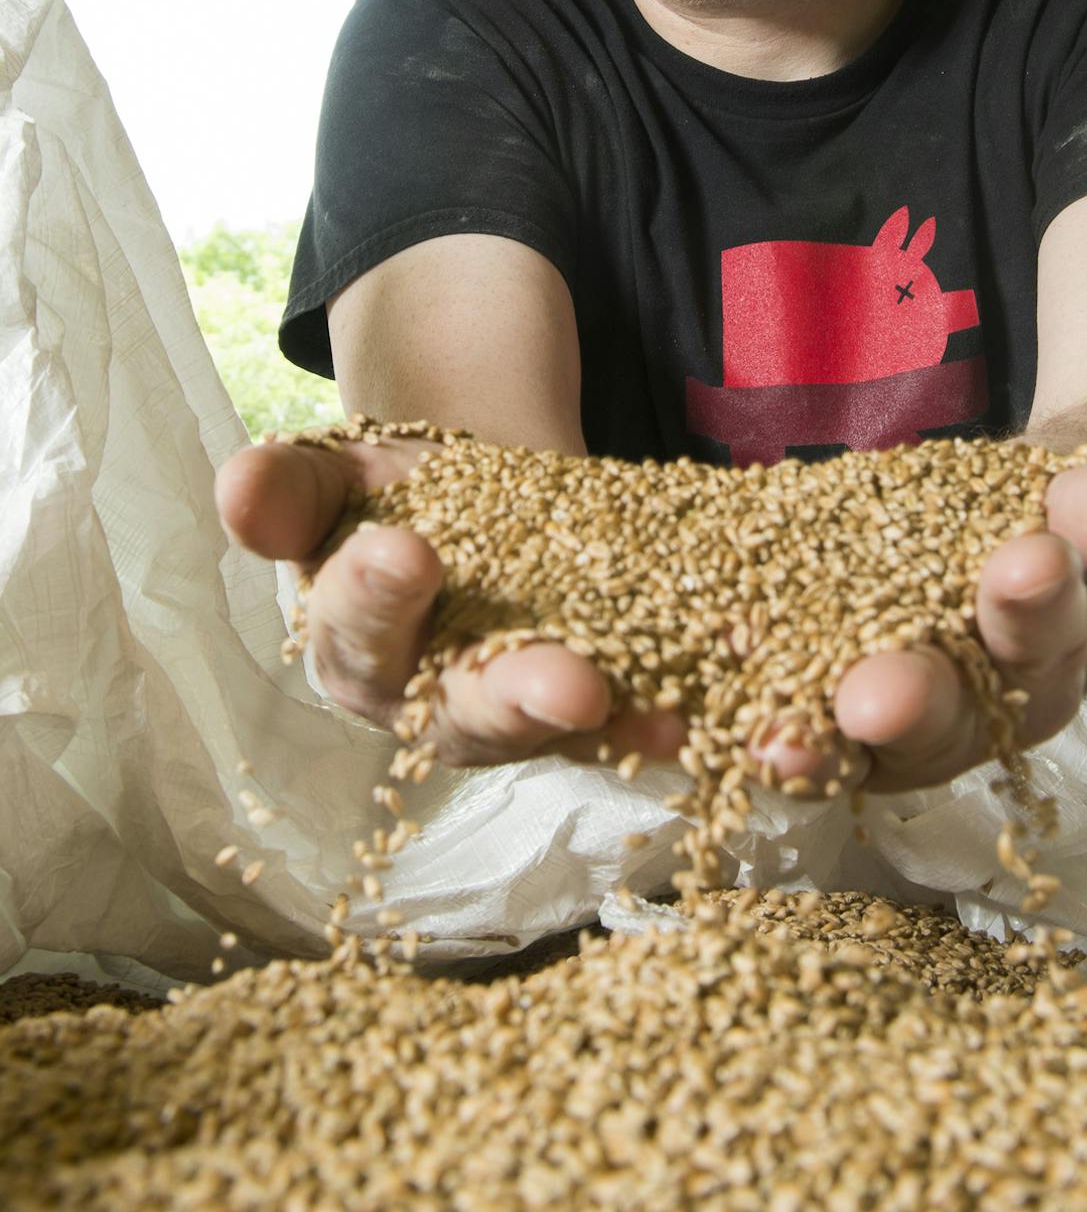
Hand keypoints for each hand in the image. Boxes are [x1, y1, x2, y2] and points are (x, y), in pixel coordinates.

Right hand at [214, 438, 686, 770]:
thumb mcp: (330, 478)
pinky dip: (684, 719)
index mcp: (357, 653)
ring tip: (664, 718)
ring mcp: (531, 715)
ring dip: (624, 728)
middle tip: (568, 684)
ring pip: (569, 732)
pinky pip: (647, 718)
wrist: (476, 500)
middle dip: (519, 699)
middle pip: (474, 715)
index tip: (404, 550)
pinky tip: (723, 719)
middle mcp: (442, 705)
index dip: (376, 599)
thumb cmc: (380, 501)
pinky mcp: (607, 703)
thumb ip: (285, 491)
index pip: (359, 637)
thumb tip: (238, 490)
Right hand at [753, 461, 1086, 792]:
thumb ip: (741, 620)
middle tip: (882, 689)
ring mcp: (1056, 652)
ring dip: (1029, 613)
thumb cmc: (900, 555)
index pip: (832, 754)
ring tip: (1019, 565)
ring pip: (1045, 655)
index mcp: (873, 724)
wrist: (1066, 500)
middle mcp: (972, 713)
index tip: (770, 744)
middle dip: (914, 705)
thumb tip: (609, 658)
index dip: (803, 754)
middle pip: (945, 729)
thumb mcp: (808, 585)